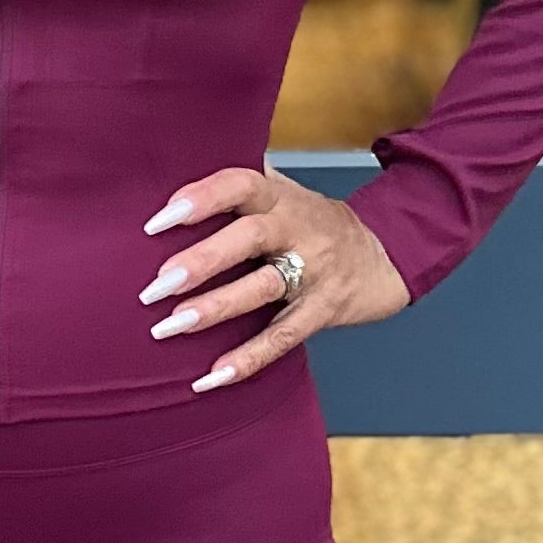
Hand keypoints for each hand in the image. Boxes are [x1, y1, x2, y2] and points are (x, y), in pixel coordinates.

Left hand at [138, 161, 409, 388]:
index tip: (158, 221)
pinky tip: (212, 375)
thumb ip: (241, 184)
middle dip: (201, 261)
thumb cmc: (317, 223)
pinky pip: (284, 337)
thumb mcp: (285, 193)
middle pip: (249, 238)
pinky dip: (248, 359)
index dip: (201, 199)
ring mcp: (314, 272)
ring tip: (172, 326)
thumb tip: (177, 167)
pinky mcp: (323, 310)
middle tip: (156, 285)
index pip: (240, 184)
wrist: (385, 254)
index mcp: (280, 198)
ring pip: (263, 288)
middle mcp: (298, 230)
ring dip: (216, 308)